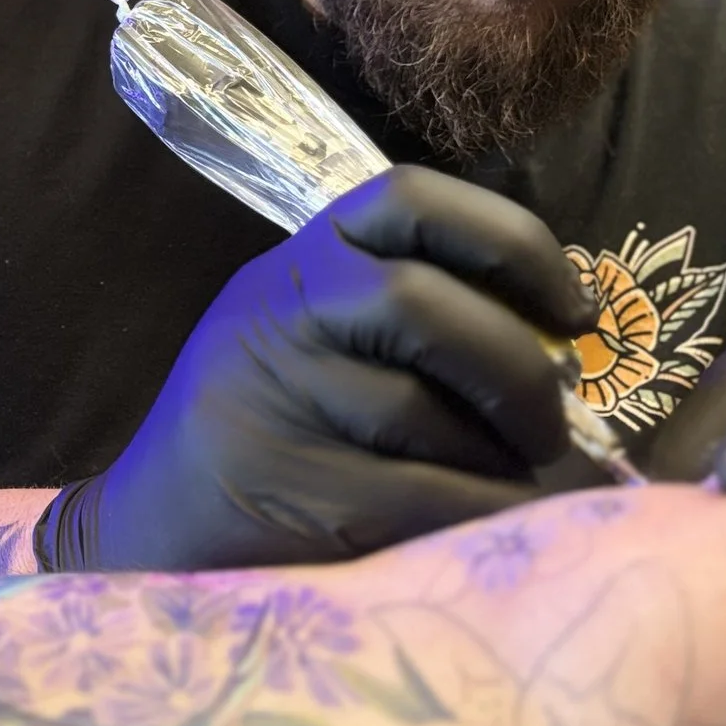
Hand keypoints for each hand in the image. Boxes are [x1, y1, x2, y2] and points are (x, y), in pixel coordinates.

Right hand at [36, 167, 594, 571]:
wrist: (155, 525)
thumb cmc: (270, 424)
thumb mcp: (312, 332)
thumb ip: (409, 310)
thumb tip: (561, 343)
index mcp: (298, 262)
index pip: (408, 200)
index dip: (511, 242)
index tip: (570, 310)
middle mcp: (277, 313)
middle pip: (423, 305)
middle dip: (518, 372)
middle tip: (550, 426)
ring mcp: (275, 400)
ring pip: (430, 412)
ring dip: (500, 458)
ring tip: (504, 480)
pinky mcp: (293, 488)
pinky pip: (430, 496)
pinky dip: (487, 513)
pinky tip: (493, 523)